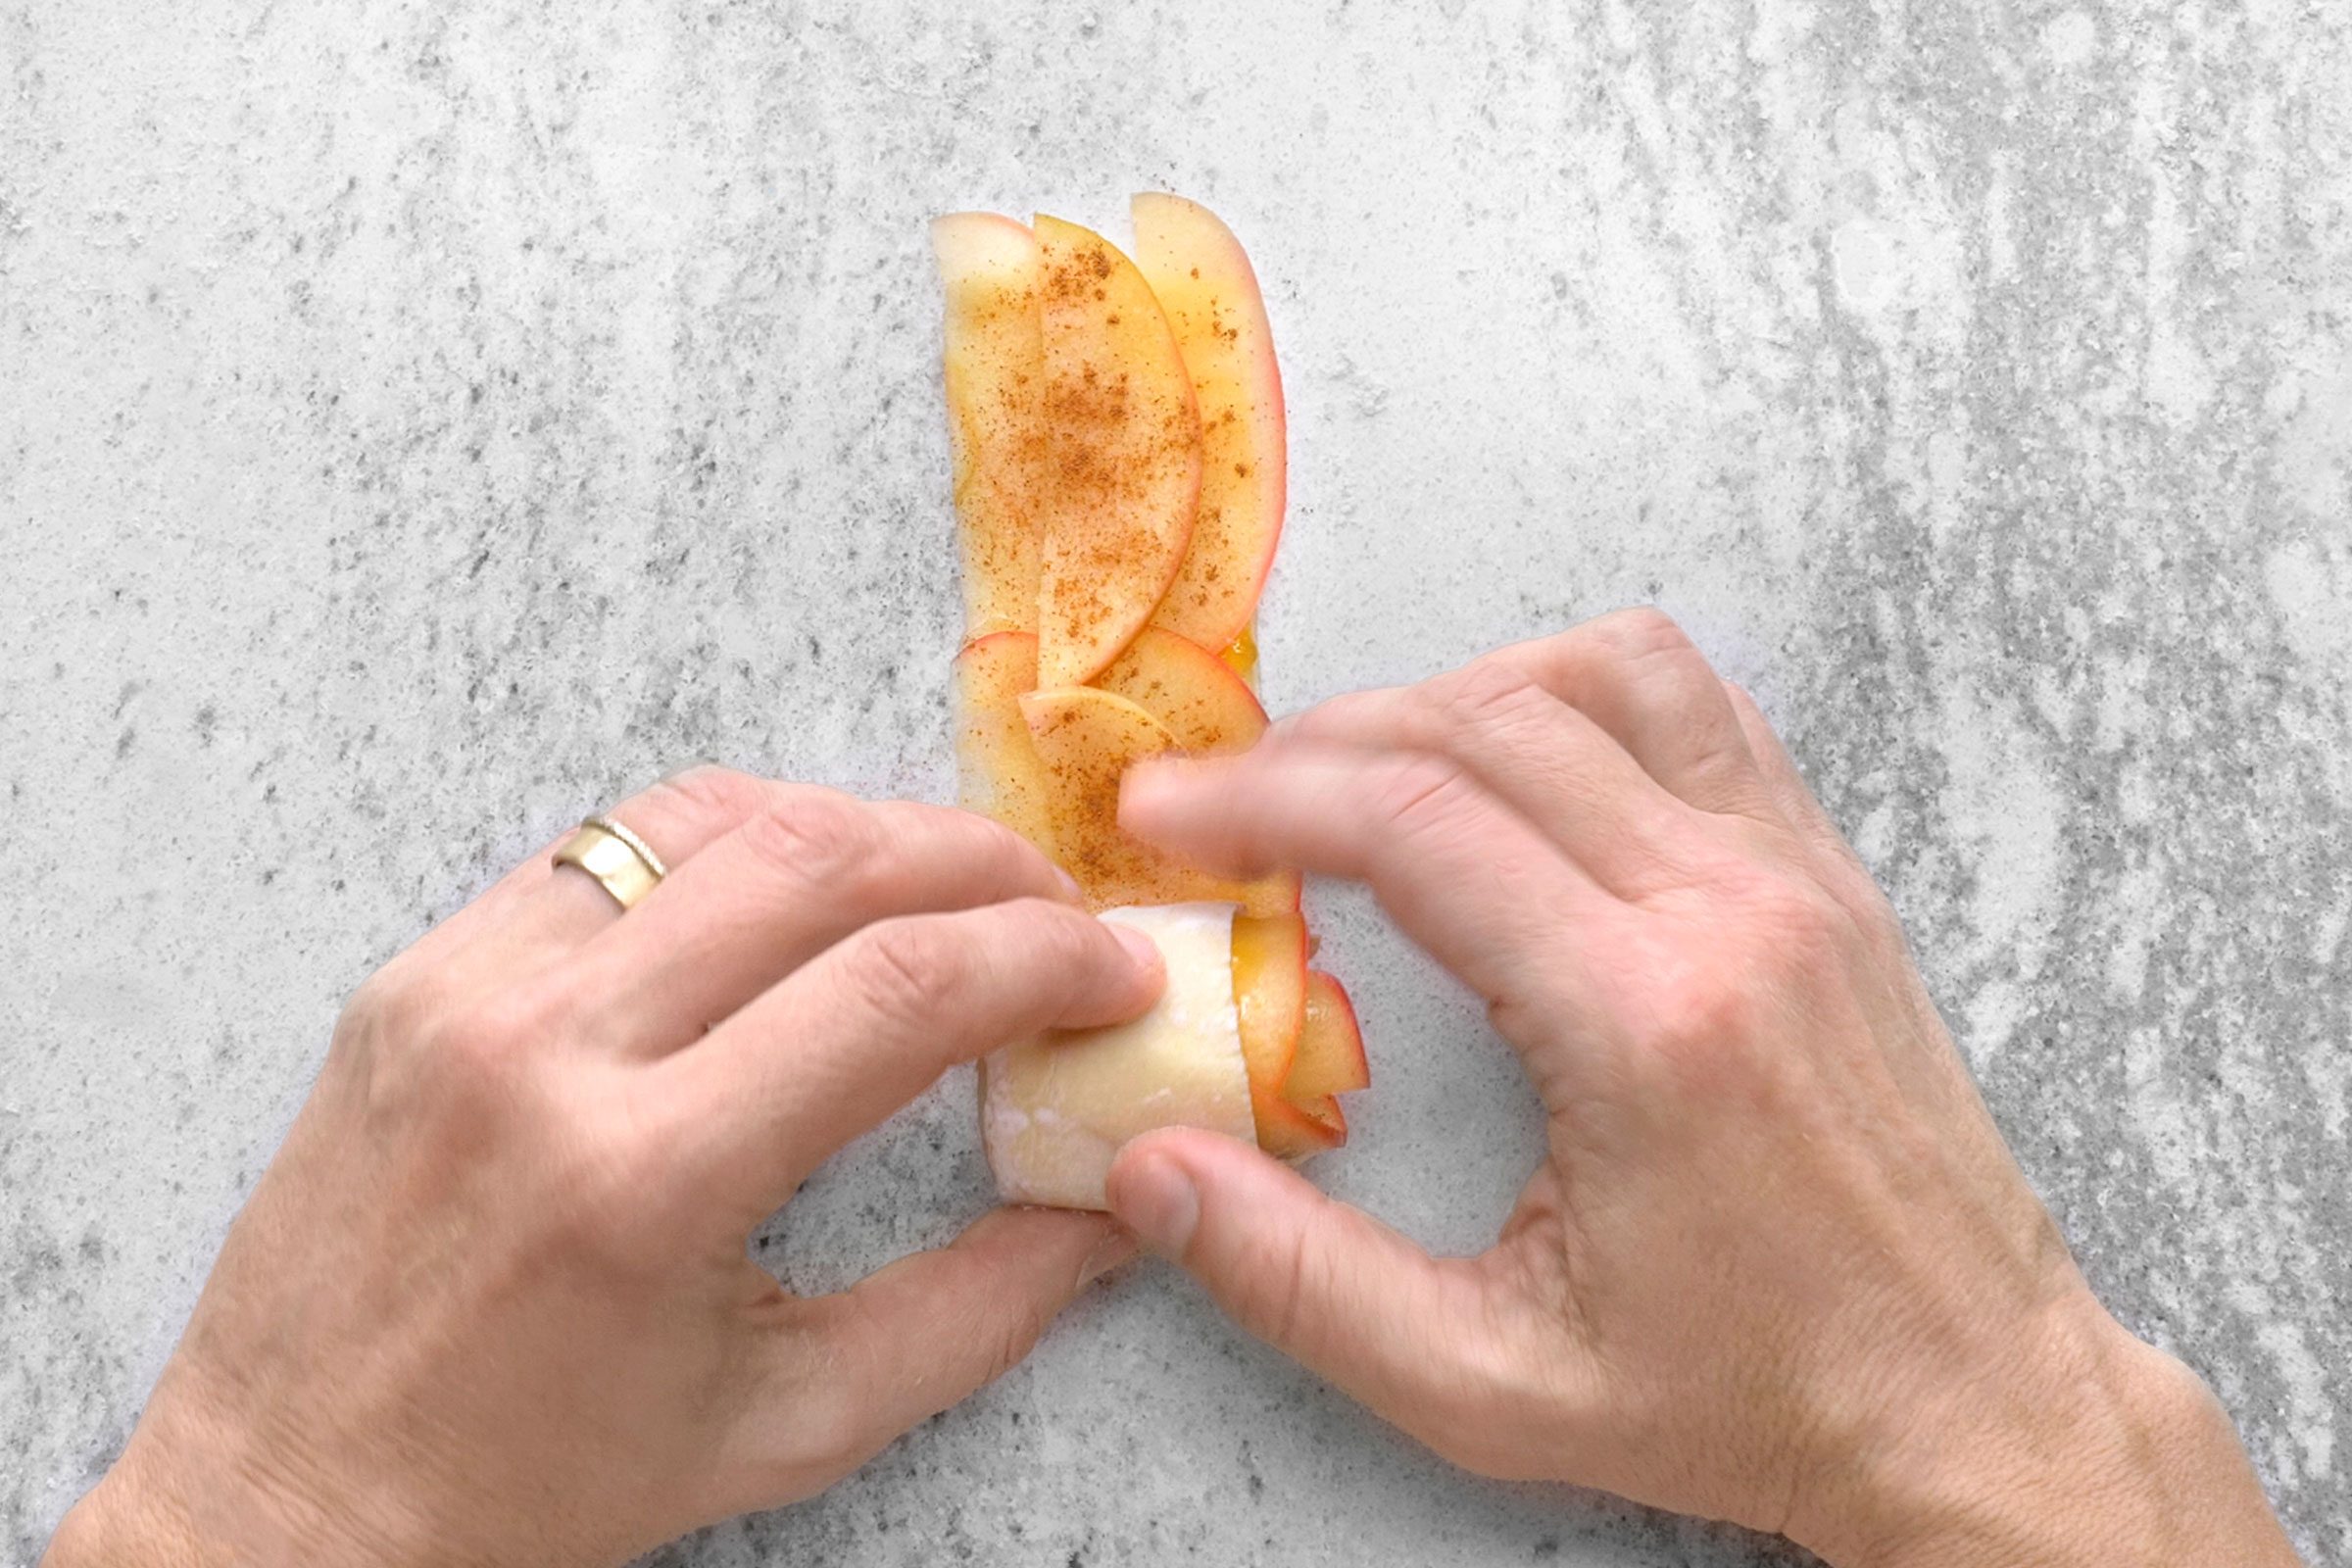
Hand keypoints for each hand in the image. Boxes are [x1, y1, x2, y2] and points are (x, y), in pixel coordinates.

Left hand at [44, 768, 1161, 1567]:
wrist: (288, 1503)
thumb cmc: (530, 1487)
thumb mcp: (788, 1426)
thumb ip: (981, 1310)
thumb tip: (1115, 1210)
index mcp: (645, 1180)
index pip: (896, 988)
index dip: (1043, 958)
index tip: (1113, 971)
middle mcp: (543, 1052)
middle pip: (817, 860)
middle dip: (976, 864)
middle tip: (1053, 911)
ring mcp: (461, 992)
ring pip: (710, 819)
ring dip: (859, 827)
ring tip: (939, 887)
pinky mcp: (415, 974)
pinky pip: (605, 847)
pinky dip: (730, 844)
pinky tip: (791, 889)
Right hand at [1107, 609, 2299, 1565]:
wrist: (1976, 1401)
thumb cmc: (1757, 1399)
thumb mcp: (1496, 1389)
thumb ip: (1300, 1282)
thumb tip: (1152, 1173)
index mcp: (1648, 1023)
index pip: (1418, 823)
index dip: (1262, 798)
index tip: (1167, 814)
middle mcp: (1733, 912)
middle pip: (1489, 725)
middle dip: (1321, 740)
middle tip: (1223, 796)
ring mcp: (1797, 877)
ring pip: (1606, 674)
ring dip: (1457, 694)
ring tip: (1364, 771)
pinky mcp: (1830, 878)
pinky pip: (1700, 709)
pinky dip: (1579, 697)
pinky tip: (1516, 761)